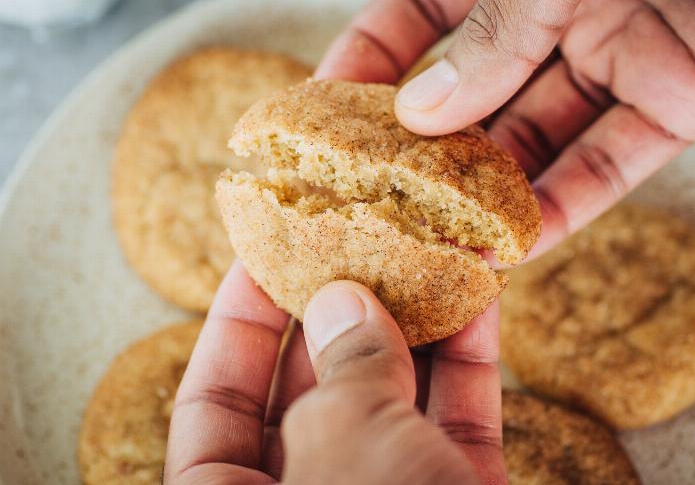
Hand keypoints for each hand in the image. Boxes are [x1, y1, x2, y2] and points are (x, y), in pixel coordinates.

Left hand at [164, 261, 504, 483]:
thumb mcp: (353, 464)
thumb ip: (344, 379)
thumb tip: (341, 302)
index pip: (214, 403)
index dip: (238, 320)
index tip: (267, 248)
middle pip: (309, 389)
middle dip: (337, 308)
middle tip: (358, 235)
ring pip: (394, 398)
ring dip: (415, 322)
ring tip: (424, 250)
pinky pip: (456, 420)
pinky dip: (468, 360)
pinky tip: (478, 297)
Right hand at [316, 0, 694, 257]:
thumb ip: (497, 24)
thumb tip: (421, 106)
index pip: (423, 1)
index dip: (371, 51)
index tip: (327, 106)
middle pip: (476, 80)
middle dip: (431, 137)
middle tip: (385, 193)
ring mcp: (617, 49)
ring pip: (538, 131)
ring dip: (496, 185)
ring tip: (449, 236)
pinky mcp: (678, 99)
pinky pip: (612, 160)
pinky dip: (571, 201)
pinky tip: (526, 242)